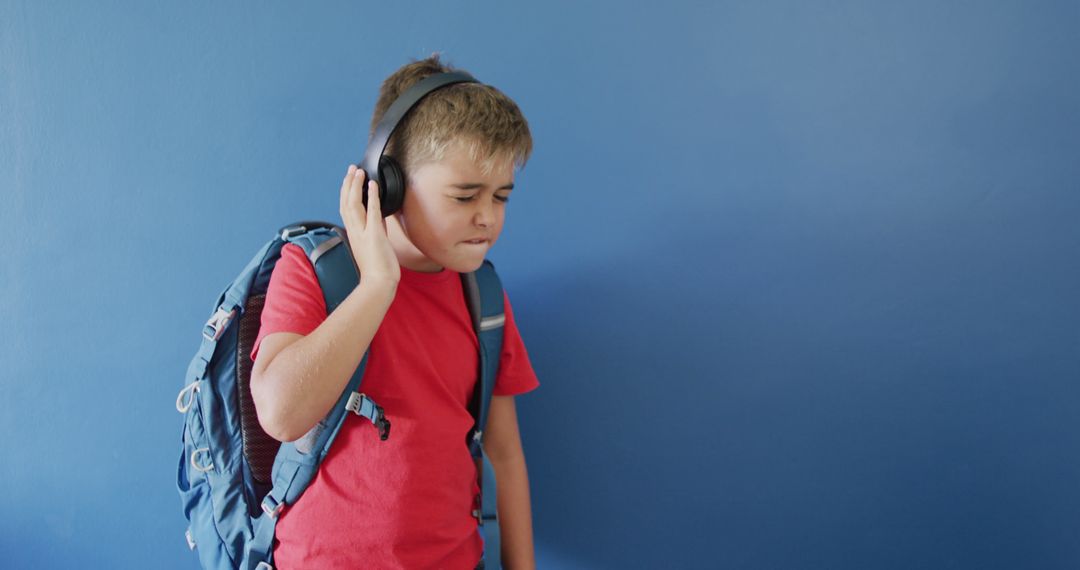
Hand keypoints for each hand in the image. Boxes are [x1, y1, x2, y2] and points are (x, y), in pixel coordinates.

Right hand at [339, 164, 400, 285]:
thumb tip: (379, 217)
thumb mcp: (376, 244)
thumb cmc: (378, 269)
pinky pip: (371, 212)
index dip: (346, 193)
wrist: (378, 284)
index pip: (346, 209)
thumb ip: (376, 229)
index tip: (349, 180)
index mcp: (354, 234)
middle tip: (352, 169)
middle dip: (348, 184)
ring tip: (359, 172)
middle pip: (346, 203)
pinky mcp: (374, 235)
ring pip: (353, 204)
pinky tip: (372, 185)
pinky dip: (371, 197)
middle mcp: (355, 231)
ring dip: (356, 186)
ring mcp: (363, 233)